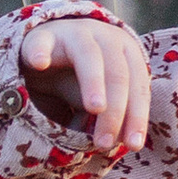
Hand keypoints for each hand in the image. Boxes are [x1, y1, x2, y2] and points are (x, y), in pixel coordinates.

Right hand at [21, 15, 150, 152]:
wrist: (47, 48)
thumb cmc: (80, 79)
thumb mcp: (100, 98)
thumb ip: (112, 115)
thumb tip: (120, 143)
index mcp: (127, 53)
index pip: (138, 87)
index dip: (137, 116)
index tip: (133, 145)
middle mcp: (106, 39)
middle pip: (118, 74)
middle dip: (115, 111)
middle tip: (104, 142)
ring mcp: (74, 33)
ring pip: (90, 56)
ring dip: (94, 82)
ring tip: (95, 108)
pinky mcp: (42, 34)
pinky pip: (41, 42)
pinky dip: (40, 51)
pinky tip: (39, 64)